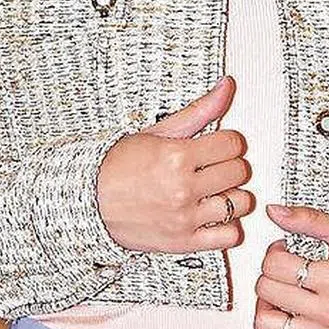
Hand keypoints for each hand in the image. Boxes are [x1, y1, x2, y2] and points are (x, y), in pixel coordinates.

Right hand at [96, 76, 254, 253]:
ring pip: (240, 203)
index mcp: (177, 157)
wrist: (88, 202)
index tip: (216, 146)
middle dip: (228, 165)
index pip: (233, 144)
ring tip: (214, 191)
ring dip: (231, 195)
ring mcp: (185, 218)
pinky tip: (212, 215)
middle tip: (212, 167)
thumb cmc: (118, 166)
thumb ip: (198, 111)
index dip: (227, 142)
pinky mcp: (184, 242)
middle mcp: (183, 189)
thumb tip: (227, 86)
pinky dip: (227, 227)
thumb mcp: (157, 132)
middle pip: (239, 172)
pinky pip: (229, 236)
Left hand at [253, 203, 328, 328]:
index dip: (274, 253)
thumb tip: (274, 211)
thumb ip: (308, 220)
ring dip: (266, 306)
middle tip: (285, 271)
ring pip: (265, 323)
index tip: (286, 252)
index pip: (275, 265)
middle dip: (270, 275)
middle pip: (267, 290)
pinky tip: (281, 317)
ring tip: (280, 295)